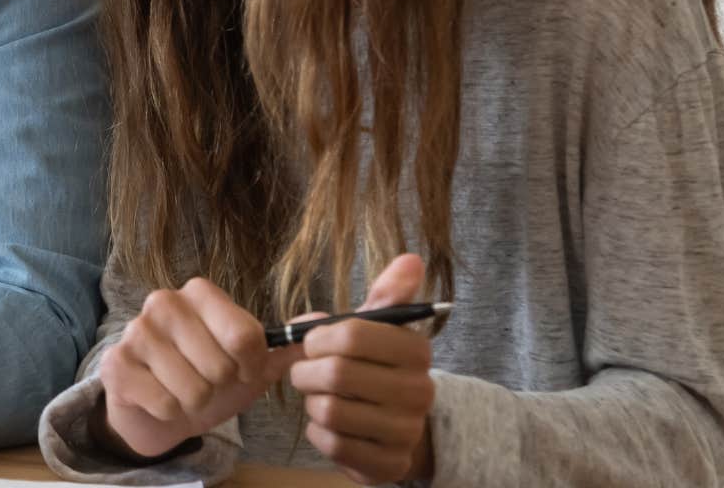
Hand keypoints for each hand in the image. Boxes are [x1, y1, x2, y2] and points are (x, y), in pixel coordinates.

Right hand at [94, 277, 308, 459]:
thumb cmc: (207, 379)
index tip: (241, 370)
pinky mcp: (116, 364)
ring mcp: (136, 331)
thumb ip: (285, 345)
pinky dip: (170, 413)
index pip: (245, 336)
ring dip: (194, 402)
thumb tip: (327, 321)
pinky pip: (164, 403)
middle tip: (206, 383)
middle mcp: (164, 302)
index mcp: (199, 293)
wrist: (156, 407)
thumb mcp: (251, 365)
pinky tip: (160, 399)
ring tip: (184, 392)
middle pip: (220, 366)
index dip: (250, 366)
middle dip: (219, 387)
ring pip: (192, 389)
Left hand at [288, 254, 436, 484]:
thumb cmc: (377, 367)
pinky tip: (329, 425)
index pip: (350, 335)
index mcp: (416, 350)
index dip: (317, 338)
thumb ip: (389, 294)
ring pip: (329, 411)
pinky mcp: (388, 464)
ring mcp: (406, 431)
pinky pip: (331, 444)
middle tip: (305, 371)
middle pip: (334, 374)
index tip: (312, 342)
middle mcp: (419, 391)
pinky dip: (317, 432)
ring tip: (320, 397)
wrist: (399, 426)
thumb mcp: (381, 328)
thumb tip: (412, 259)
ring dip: (312, 403)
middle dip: (306, 372)